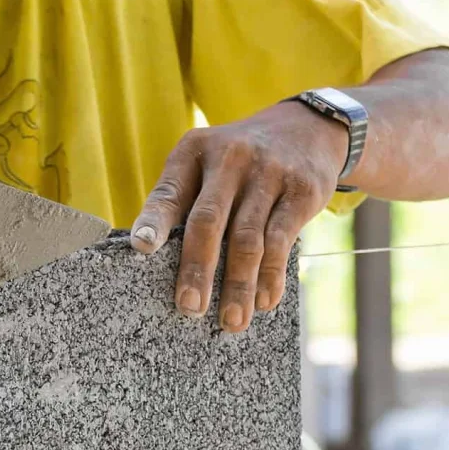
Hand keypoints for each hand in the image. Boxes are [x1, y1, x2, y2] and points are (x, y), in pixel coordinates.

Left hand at [129, 102, 348, 332]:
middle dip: (197, 269)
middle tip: (189, 308)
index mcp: (194, 152)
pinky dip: (271, 276)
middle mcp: (230, 158)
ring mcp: (268, 173)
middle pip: (208, 221)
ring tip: (231, 321)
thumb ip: (182, 201)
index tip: (141, 248)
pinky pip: (281, 240)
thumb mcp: (205, 163)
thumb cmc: (238, 163)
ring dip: (238, 286)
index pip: (169, 192)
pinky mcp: (301, 190)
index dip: (154, 221)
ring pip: (247, 239)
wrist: (307, 128)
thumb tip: (153, 258)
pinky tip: (264, 301)